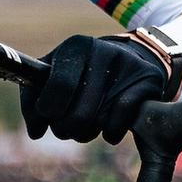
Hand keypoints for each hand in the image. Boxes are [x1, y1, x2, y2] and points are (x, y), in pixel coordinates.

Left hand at [21, 34, 169, 144]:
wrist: (127, 61)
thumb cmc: (79, 75)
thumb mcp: (51, 77)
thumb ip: (32, 103)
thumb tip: (35, 132)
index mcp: (75, 46)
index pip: (59, 87)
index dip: (47, 111)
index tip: (47, 116)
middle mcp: (103, 51)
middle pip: (78, 114)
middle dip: (65, 129)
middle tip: (65, 127)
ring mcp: (129, 66)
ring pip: (98, 122)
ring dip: (85, 133)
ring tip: (85, 124)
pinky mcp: (149, 81)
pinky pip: (120, 123)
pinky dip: (110, 134)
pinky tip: (107, 129)